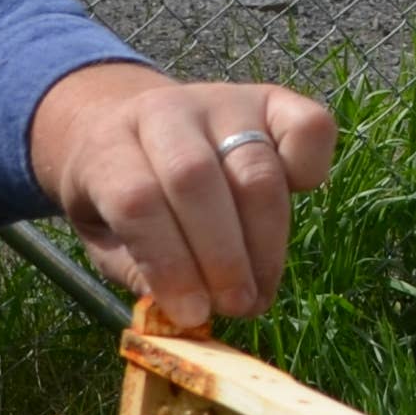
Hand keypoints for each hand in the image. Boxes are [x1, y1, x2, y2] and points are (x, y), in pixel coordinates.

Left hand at [25, 63, 338, 328]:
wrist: (126, 124)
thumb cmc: (116, 193)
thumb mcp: (103, 237)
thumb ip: (139, 270)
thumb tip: (190, 311)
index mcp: (108, 144)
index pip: (137, 200)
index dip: (169, 264)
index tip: (192, 315)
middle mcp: (165, 111)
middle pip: (196, 180)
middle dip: (223, 256)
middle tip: (237, 306)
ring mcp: (224, 101)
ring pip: (256, 169)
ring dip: (266, 243)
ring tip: (260, 291)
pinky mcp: (273, 99)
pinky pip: (309, 128)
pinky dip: (312, 170)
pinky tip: (289, 213)